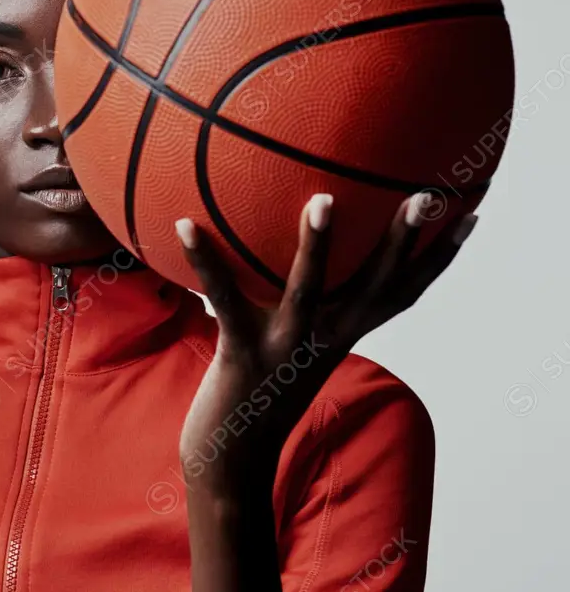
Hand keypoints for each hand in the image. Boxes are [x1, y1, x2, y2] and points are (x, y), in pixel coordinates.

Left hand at [176, 192, 477, 488]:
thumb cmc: (260, 392)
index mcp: (341, 334)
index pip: (402, 293)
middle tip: (426, 196)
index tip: (469, 215)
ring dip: (317, 246)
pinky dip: (203, 261)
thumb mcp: (294, 347)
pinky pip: (223, 297)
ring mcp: (285, 346)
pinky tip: (184, 225)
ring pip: (308, 290)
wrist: (232, 457)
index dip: (438, 258)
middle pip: (375, 287)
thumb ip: (304, 310)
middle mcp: (324, 339)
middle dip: (404, 242)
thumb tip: (293, 259)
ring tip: (321, 200)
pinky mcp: (242, 350)